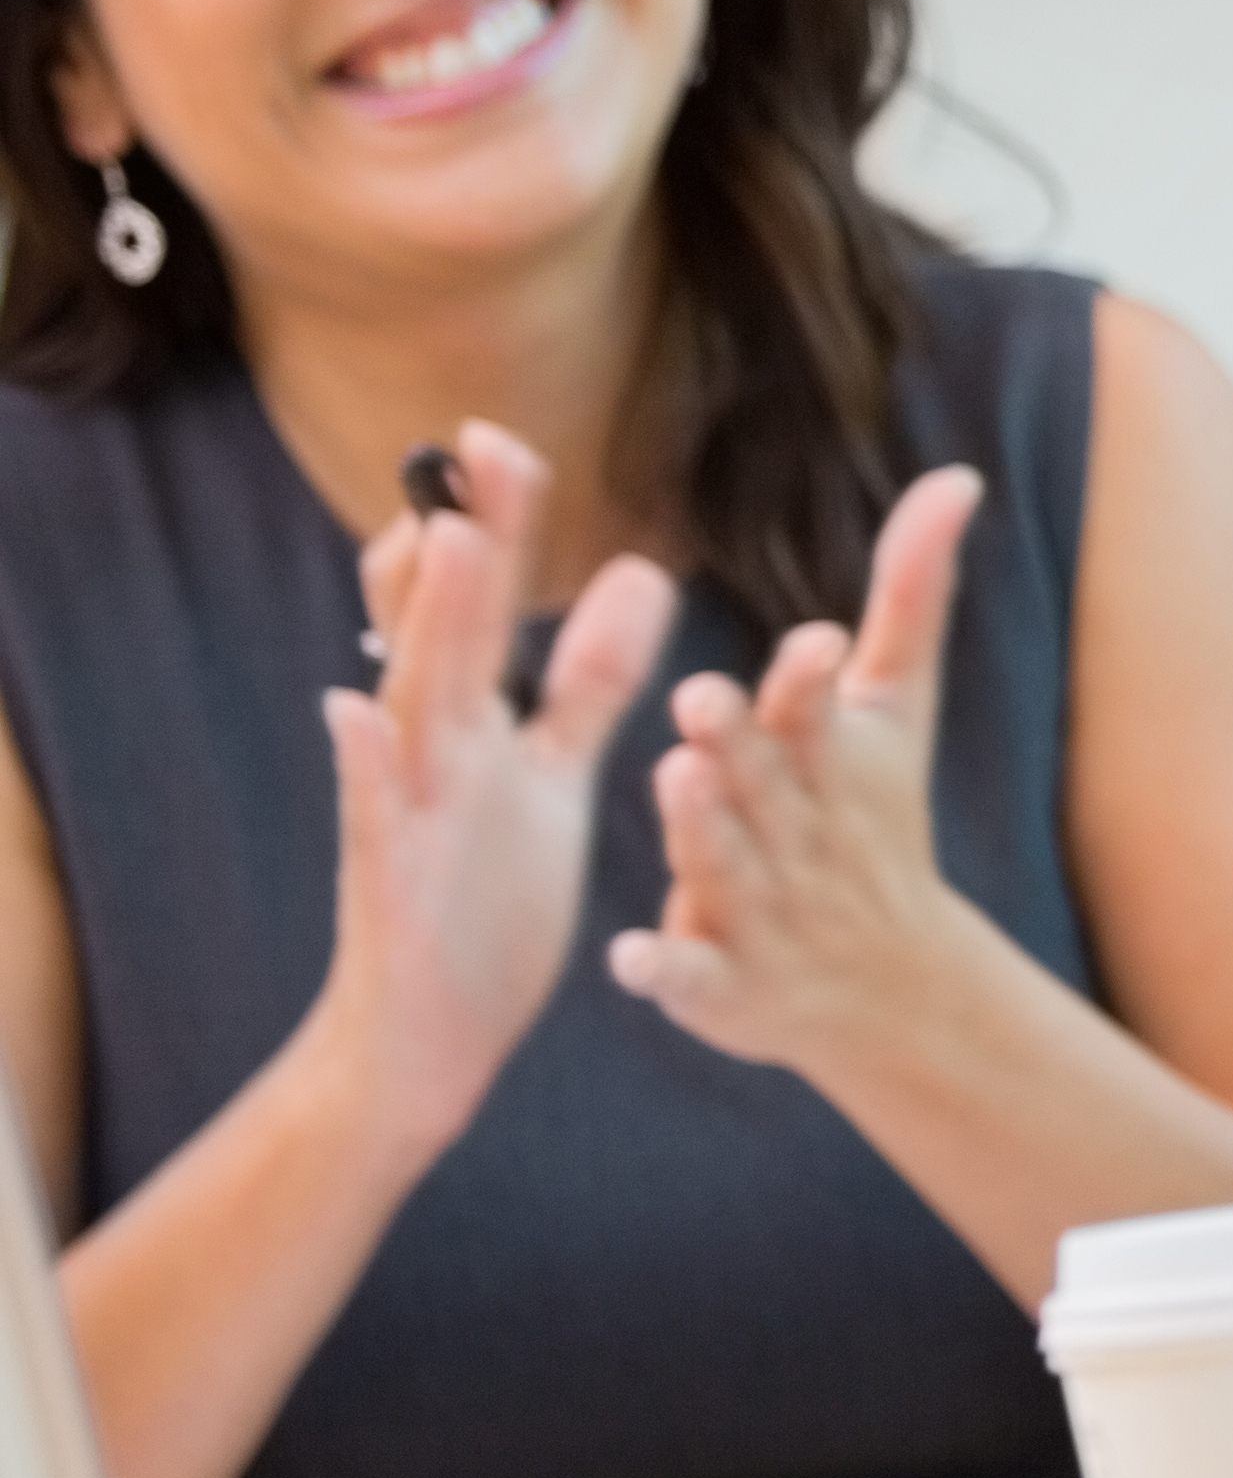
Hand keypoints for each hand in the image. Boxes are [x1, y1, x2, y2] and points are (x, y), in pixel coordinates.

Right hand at [310, 421, 676, 1151]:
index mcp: (473, 725)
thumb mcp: (553, 775)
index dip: (493, 523)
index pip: (478, 603)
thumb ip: (587, 683)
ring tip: (447, 539)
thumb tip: (636, 579)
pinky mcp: (390, 882)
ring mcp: (403, 812)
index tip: (509, 442)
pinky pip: (370, 816)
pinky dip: (359, 762)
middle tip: (484, 445)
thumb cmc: (487, 899)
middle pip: (444, 624)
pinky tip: (353, 711)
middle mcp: (430, 751)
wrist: (429, 1035)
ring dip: (427, 620)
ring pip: (410, 700)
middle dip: (466, 538)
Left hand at [609, 470, 1009, 1075]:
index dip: (811, 686)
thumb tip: (958, 477)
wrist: (894, 984)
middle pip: (764, 783)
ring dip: (702, 831)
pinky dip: (665, 973)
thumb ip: (909, 594)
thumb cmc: (876, 816)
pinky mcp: (724, 984)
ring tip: (674, 781)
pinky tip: (631, 960)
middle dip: (738, 745)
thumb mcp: (898, 708)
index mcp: (830, 762)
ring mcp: (763, 910)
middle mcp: (798, 832)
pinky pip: (692, 979)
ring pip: (724, 867)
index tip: (810, 646)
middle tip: (701, 701)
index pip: (820, 714)